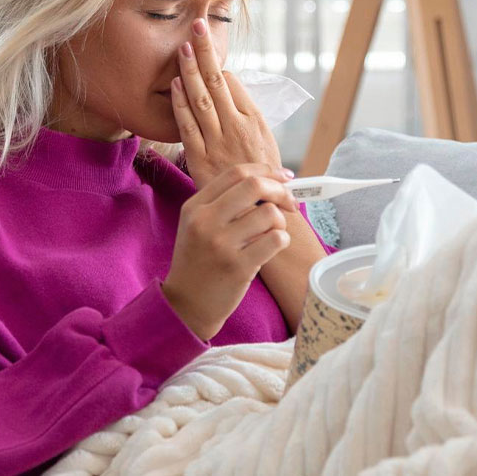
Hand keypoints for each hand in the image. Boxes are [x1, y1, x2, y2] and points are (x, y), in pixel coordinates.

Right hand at [162, 163, 298, 340]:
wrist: (186, 305)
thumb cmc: (199, 262)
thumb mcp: (196, 225)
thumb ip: (223, 202)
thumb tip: (268, 181)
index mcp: (195, 207)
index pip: (236, 173)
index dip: (266, 171)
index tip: (283, 177)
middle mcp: (205, 221)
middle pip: (254, 186)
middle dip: (280, 190)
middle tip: (290, 202)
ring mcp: (221, 244)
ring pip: (269, 213)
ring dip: (280, 222)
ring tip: (272, 234)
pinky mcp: (238, 267)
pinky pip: (275, 240)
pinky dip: (282, 240)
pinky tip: (272, 248)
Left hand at [170, 18, 290, 189]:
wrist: (263, 213)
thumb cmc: (264, 179)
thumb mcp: (264, 143)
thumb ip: (245, 118)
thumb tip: (229, 92)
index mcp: (254, 120)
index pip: (232, 83)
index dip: (217, 66)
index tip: (205, 50)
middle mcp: (238, 126)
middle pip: (218, 81)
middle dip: (207, 51)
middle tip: (196, 25)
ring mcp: (219, 141)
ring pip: (202, 98)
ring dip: (191, 70)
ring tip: (183, 46)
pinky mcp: (201, 157)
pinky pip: (189, 126)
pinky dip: (181, 103)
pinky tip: (175, 84)